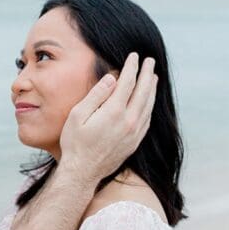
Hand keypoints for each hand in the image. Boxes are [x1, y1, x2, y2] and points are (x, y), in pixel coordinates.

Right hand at [58, 53, 156, 184]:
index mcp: (114, 112)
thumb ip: (96, 95)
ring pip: (148, 106)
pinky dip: (150, 106)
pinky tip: (148, 102)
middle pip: (143, 92)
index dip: (131, 67)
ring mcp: (134, 133)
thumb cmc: (74, 143)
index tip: (133, 56)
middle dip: (147, 74)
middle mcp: (129, 122)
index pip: (128, 83)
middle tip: (150, 61)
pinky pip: (147, 119)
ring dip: (152, 89)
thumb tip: (112, 78)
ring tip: (153, 77)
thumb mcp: (78, 115)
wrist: (82, 173)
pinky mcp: (134, 142)